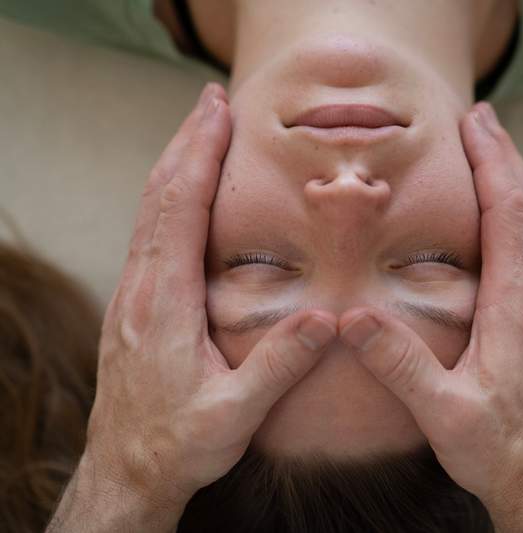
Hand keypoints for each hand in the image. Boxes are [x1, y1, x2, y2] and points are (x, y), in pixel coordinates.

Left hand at [48, 83, 337, 531]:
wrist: (127, 470)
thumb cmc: (178, 443)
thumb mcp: (234, 413)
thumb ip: (280, 364)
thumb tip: (327, 318)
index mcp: (164, 304)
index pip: (181, 209)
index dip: (201, 156)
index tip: (219, 114)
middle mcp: (141, 289)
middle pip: (159, 195)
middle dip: (186, 142)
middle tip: (212, 101)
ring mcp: (132, 296)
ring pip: (148, 212)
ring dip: (174, 164)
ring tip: (200, 131)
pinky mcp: (133, 306)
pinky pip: (147, 233)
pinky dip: (167, 197)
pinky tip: (184, 195)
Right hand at [338, 103, 522, 530]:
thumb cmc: (504, 451)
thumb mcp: (444, 414)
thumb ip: (400, 365)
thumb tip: (355, 317)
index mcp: (519, 310)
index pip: (510, 216)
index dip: (493, 165)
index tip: (475, 125)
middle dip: (506, 158)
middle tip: (483, 119)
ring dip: (515, 185)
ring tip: (493, 154)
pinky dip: (521, 218)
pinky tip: (504, 221)